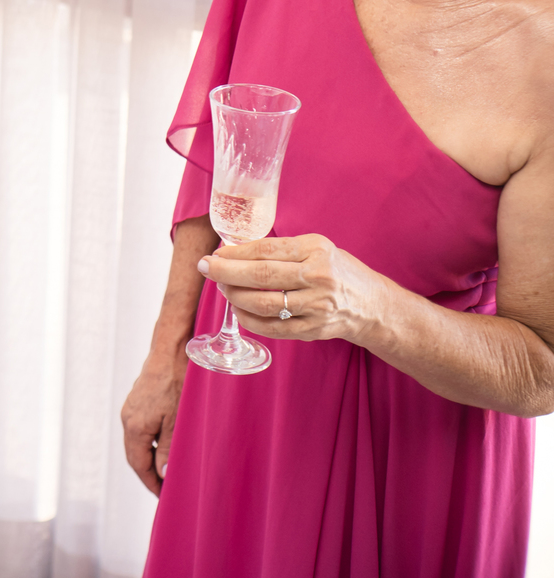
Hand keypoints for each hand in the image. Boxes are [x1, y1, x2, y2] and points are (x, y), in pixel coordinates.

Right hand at [121, 343, 184, 496]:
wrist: (171, 351)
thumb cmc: (176, 383)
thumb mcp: (176, 421)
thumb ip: (168, 450)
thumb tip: (161, 475)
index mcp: (134, 427)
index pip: (139, 465)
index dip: (151, 483)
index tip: (164, 496)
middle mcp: (127, 418)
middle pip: (135, 455)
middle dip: (149, 473)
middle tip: (165, 488)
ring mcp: (130, 408)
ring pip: (137, 442)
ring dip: (150, 458)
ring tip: (167, 469)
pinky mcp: (136, 401)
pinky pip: (139, 429)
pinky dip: (150, 442)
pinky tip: (164, 444)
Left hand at [198, 234, 389, 345]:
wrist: (372, 305)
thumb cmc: (338, 271)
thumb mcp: (316, 249)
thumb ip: (281, 250)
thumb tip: (234, 251)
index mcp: (316, 250)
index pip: (265, 250)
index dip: (235, 253)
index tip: (215, 253)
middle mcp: (318, 277)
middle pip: (261, 276)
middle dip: (226, 272)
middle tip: (206, 268)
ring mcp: (316, 306)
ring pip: (263, 304)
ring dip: (234, 296)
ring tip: (223, 289)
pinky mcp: (312, 329)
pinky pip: (272, 328)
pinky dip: (249, 320)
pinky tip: (238, 310)